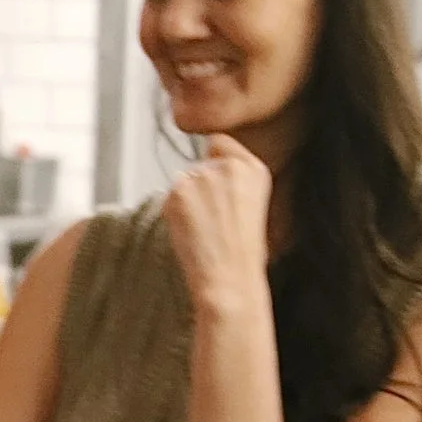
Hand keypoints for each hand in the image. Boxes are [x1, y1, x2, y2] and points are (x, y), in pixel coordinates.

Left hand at [162, 133, 274, 317]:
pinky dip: (172, 214)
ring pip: (181, 182)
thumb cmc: (241, 254)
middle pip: (197, 166)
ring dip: (184, 201)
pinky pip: (168, 198)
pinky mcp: (179, 190)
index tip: (213, 185)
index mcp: (254, 168)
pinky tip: (189, 232)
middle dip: (197, 189)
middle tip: (209, 221)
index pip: (218, 143)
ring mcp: (202, 176)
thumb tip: (204, 174)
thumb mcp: (252, 206)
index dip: (211, 162)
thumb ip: (232, 183)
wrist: (229, 278)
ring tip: (202, 230)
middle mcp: (229, 166)